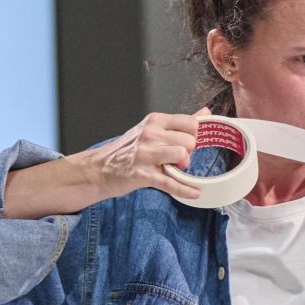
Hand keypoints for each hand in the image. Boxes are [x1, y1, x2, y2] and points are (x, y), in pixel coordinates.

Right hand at [86, 106, 208, 202]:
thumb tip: (206, 111)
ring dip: (183, 166)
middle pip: (189, 141)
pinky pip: (171, 183)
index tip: (188, 142)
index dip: (194, 135)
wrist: (99, 168)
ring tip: (175, 169)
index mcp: (155, 121)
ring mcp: (146, 155)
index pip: (190, 122)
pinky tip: (194, 192)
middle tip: (178, 159)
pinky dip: (185, 190)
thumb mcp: (152, 129)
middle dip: (189, 152)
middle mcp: (150, 134)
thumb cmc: (127, 150)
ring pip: (182, 155)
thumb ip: (180, 122)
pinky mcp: (143, 175)